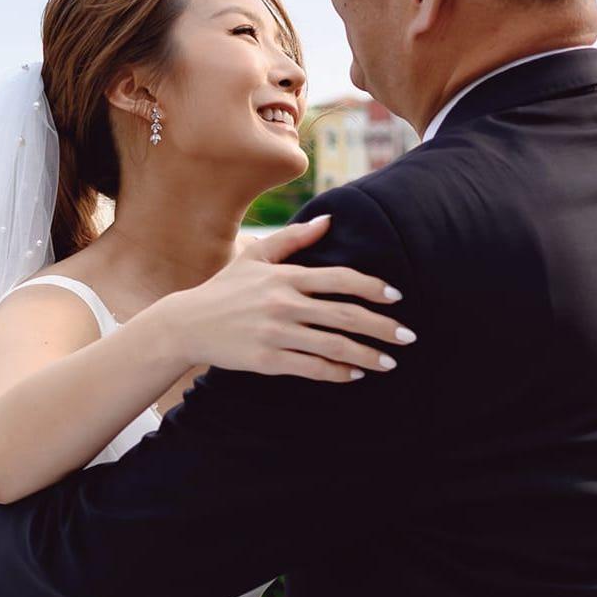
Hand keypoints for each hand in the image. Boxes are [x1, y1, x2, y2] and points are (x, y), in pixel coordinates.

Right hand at [153, 214, 411, 383]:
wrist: (186, 324)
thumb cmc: (225, 289)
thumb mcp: (256, 257)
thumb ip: (293, 239)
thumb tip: (329, 221)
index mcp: (286, 277)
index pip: (340, 279)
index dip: (372, 288)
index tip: (397, 297)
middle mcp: (284, 304)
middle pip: (345, 314)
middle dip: (382, 326)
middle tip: (409, 336)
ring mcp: (276, 333)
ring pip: (333, 345)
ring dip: (366, 356)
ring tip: (389, 363)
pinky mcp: (267, 360)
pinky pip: (311, 368)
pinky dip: (337, 373)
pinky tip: (355, 375)